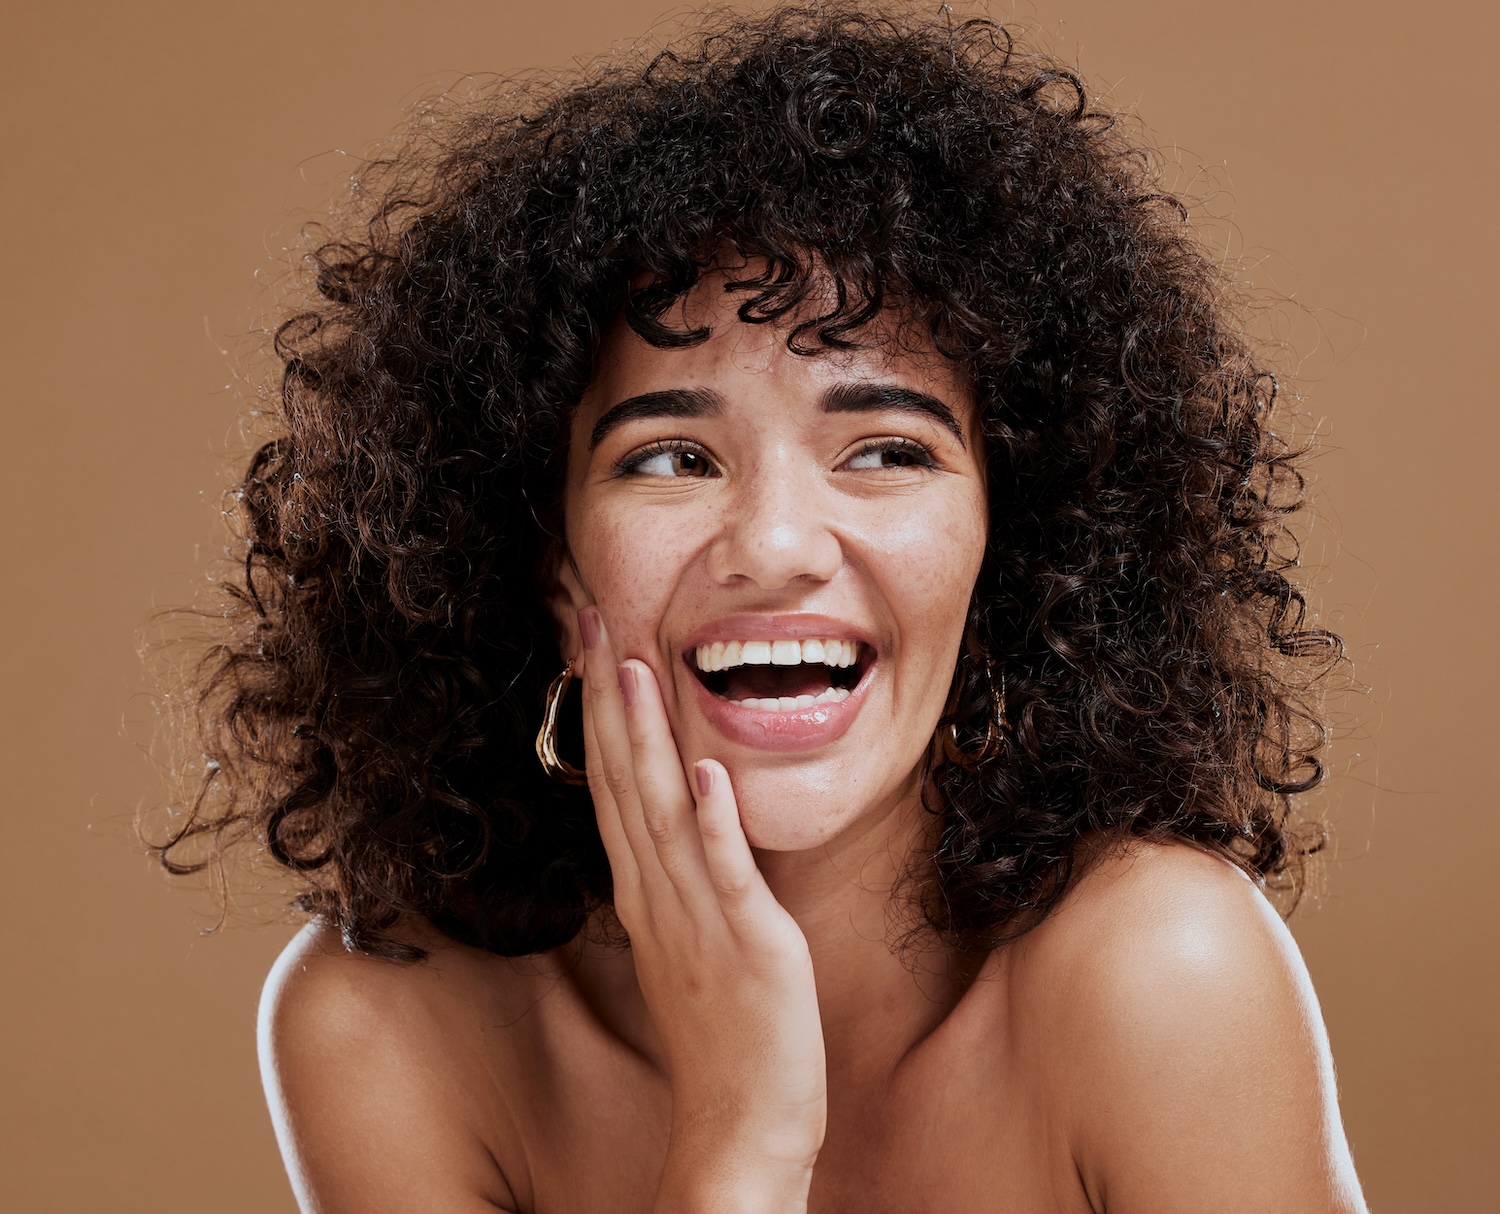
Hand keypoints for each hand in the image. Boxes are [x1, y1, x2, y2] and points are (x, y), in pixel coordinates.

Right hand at [576, 606, 826, 1212]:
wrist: (742, 1125)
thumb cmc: (724, 1030)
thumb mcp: (691, 937)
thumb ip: (682, 874)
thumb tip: (684, 812)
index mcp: (646, 889)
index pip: (611, 783)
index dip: (600, 712)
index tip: (594, 647)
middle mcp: (658, 894)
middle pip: (621, 780)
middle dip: (607, 699)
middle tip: (594, 620)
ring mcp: (697, 918)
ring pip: (659, 811)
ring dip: (644, 738)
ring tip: (634, 666)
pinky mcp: (747, 943)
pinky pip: (724, 873)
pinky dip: (711, 821)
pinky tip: (702, 769)